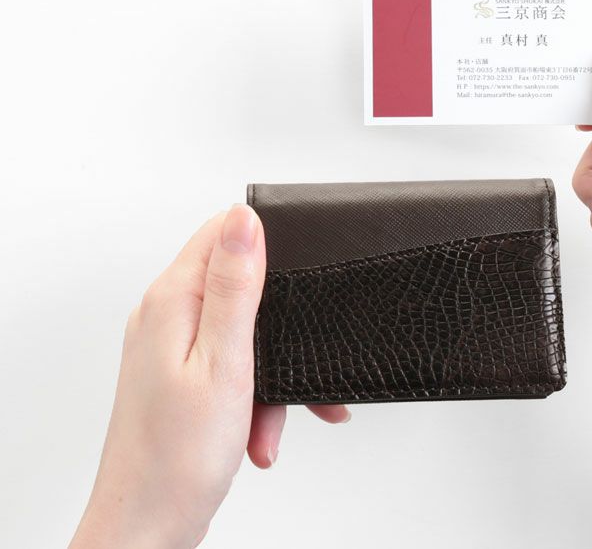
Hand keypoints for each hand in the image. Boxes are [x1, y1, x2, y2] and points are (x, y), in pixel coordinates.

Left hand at [70, 205, 349, 548]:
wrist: (147, 524)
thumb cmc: (178, 457)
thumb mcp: (224, 362)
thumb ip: (235, 286)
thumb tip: (243, 220)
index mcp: (172, 300)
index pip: (218, 232)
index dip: (263, 244)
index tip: (293, 276)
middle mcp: (165, 315)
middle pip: (239, 287)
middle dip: (277, 327)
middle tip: (296, 364)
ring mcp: (170, 345)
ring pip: (242, 332)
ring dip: (269, 371)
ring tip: (274, 417)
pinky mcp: (181, 373)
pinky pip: (231, 364)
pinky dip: (253, 392)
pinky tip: (260, 430)